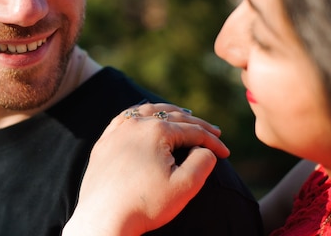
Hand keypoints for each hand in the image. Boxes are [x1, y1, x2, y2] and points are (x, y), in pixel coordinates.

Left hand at [63, 104, 228, 235]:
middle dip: (196, 125)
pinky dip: (142, 115)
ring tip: (185, 117)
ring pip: (148, 112)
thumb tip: (205, 148)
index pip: (192, 131)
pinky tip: (147, 118)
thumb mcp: (185, 185)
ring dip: (169, 113)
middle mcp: (135, 124)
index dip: (212, 141)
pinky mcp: (104, 142)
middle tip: (214, 132)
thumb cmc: (145, 203)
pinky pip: (125, 118)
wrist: (104, 218)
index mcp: (156, 130)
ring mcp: (117, 131)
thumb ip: (202, 161)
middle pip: (173, 117)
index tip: (226, 154)